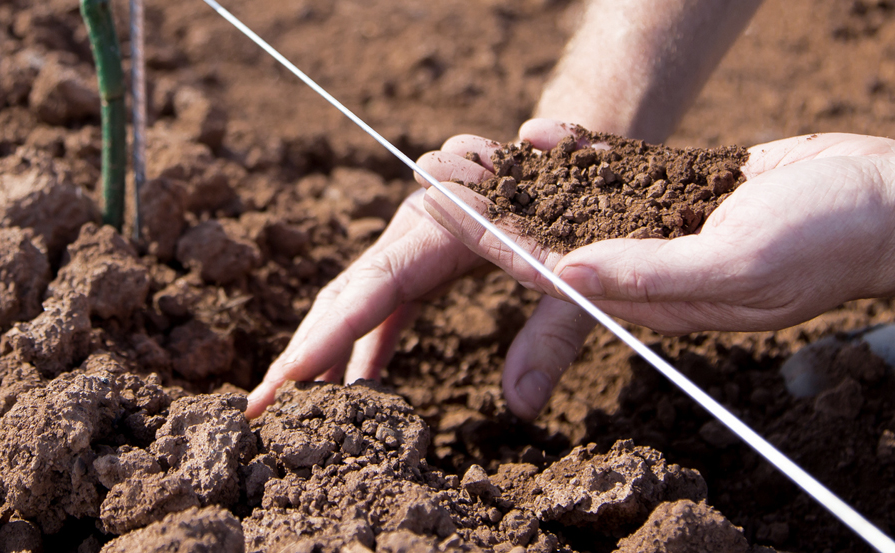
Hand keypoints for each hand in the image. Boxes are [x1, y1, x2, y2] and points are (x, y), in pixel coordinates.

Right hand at [245, 132, 593, 418]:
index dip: (329, 335)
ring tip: (291, 407)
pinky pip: (382, 307)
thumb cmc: (584, 209)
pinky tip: (353, 388)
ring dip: (324, 353)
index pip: (373, 287)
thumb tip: (522, 405)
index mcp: (444, 224)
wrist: (575, 156)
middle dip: (303, 353)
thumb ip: (554, 333)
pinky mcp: (423, 262)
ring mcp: (414, 246)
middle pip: (345, 295)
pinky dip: (363, 346)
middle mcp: (415, 230)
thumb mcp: (580, 275)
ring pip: (354, 301)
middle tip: (260, 407)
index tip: (289, 376)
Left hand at [431, 119, 894, 417]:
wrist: (891, 203)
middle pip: (542, 234)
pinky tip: (537, 132)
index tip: (435, 203)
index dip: (486, 235)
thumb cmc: (827, 240)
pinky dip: (577, 153)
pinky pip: (616, 174)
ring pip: (569, 202)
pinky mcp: (681, 193)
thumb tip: (563, 275)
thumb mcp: (738, 260)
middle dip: (483, 203)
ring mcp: (660, 229)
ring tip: (463, 146)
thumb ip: (649, 271)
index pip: (545, 269)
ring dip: (516, 176)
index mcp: (646, 295)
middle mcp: (643, 267)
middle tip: (426, 166)